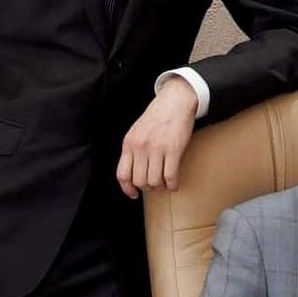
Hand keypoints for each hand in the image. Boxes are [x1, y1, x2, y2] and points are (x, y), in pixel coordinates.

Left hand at [117, 77, 198, 198]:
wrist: (174, 102)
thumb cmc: (157, 117)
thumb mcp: (137, 131)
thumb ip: (133, 149)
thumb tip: (133, 172)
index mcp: (129, 143)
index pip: (122, 174)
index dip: (127, 188)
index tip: (134, 194)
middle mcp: (140, 147)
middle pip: (139, 181)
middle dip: (148, 188)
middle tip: (155, 185)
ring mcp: (157, 148)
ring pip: (154, 181)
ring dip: (161, 187)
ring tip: (165, 183)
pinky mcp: (173, 149)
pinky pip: (170, 176)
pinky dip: (172, 185)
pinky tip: (174, 184)